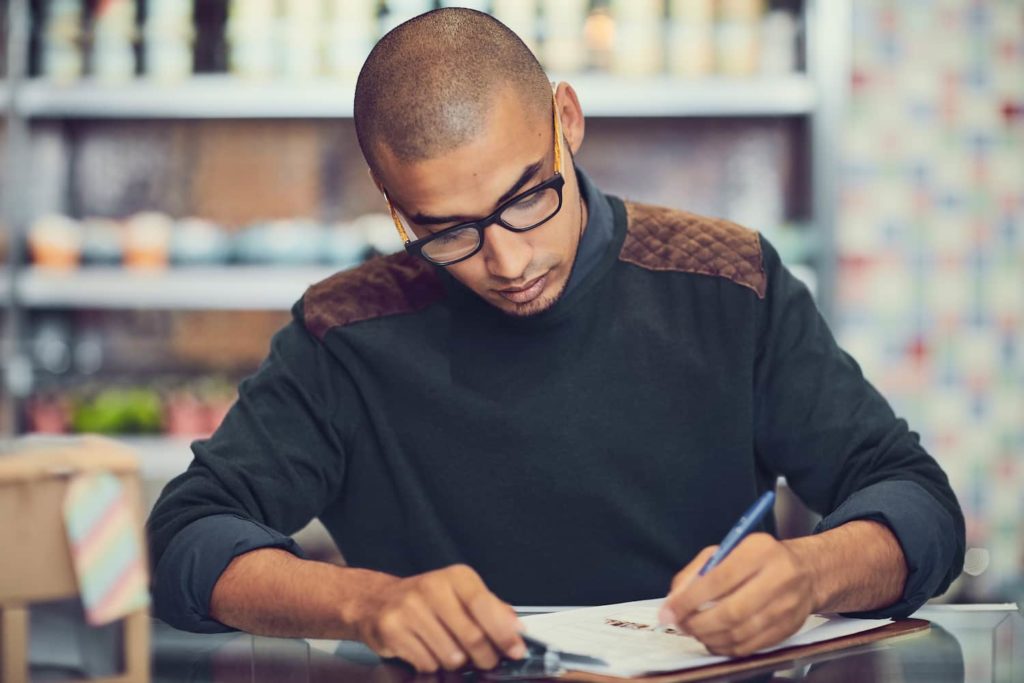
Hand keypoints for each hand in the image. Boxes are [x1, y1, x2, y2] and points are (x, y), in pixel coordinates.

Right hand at [351, 564, 525, 672]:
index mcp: (456, 577)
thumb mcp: (462, 594)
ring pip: (450, 655)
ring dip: (457, 662)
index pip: (485, 606)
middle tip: (487, 661)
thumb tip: (517, 628)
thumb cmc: (427, 600)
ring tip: (450, 650)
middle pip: (471, 636)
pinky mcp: (392, 629)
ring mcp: (409, 608)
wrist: (378, 601)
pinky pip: (426, 663)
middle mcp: (432, 587)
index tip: (515, 651)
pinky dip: (433, 664)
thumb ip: (492, 609)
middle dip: (485, 657)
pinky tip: (427, 650)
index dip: (504, 633)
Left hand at [659, 533, 815, 656]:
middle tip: (681, 624)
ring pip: (740, 633)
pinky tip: (715, 640)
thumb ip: (698, 571)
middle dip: (698, 623)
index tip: (669, 611)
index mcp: (759, 551)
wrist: (807, 572)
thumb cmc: (759, 559)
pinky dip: (726, 647)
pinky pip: (752, 646)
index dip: (689, 600)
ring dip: (710, 637)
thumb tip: (674, 599)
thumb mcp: (728, 550)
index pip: (718, 580)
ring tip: (695, 632)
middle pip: (731, 611)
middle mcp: (778, 578)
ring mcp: (787, 606)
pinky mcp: (789, 628)